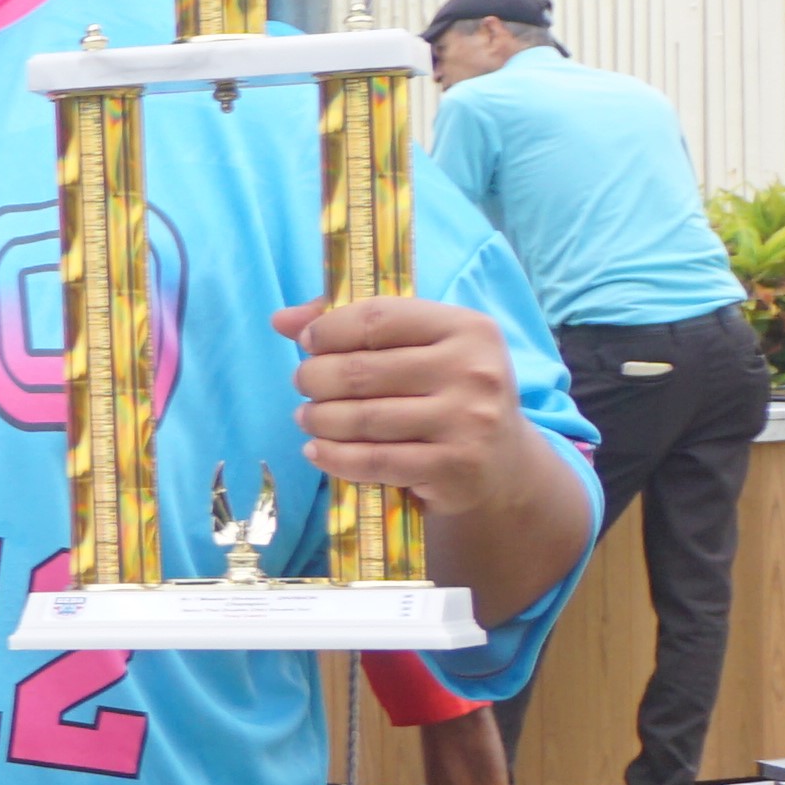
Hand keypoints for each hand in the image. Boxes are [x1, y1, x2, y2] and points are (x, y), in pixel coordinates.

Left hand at [270, 295, 535, 500]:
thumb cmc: (448, 395)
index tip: (308, 343)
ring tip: (307, 418)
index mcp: (468, 329)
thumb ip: (357, 324)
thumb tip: (281, 318)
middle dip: (315, 378)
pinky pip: (372, 460)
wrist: (502, 465)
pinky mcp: (453, 467)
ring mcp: (467, 421)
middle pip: (360, 370)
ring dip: (318, 419)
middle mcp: (474, 371)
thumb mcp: (421, 349)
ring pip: (361, 417)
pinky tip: (317, 450)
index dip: (329, 329)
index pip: (377, 317)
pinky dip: (333, 456)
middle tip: (305, 386)